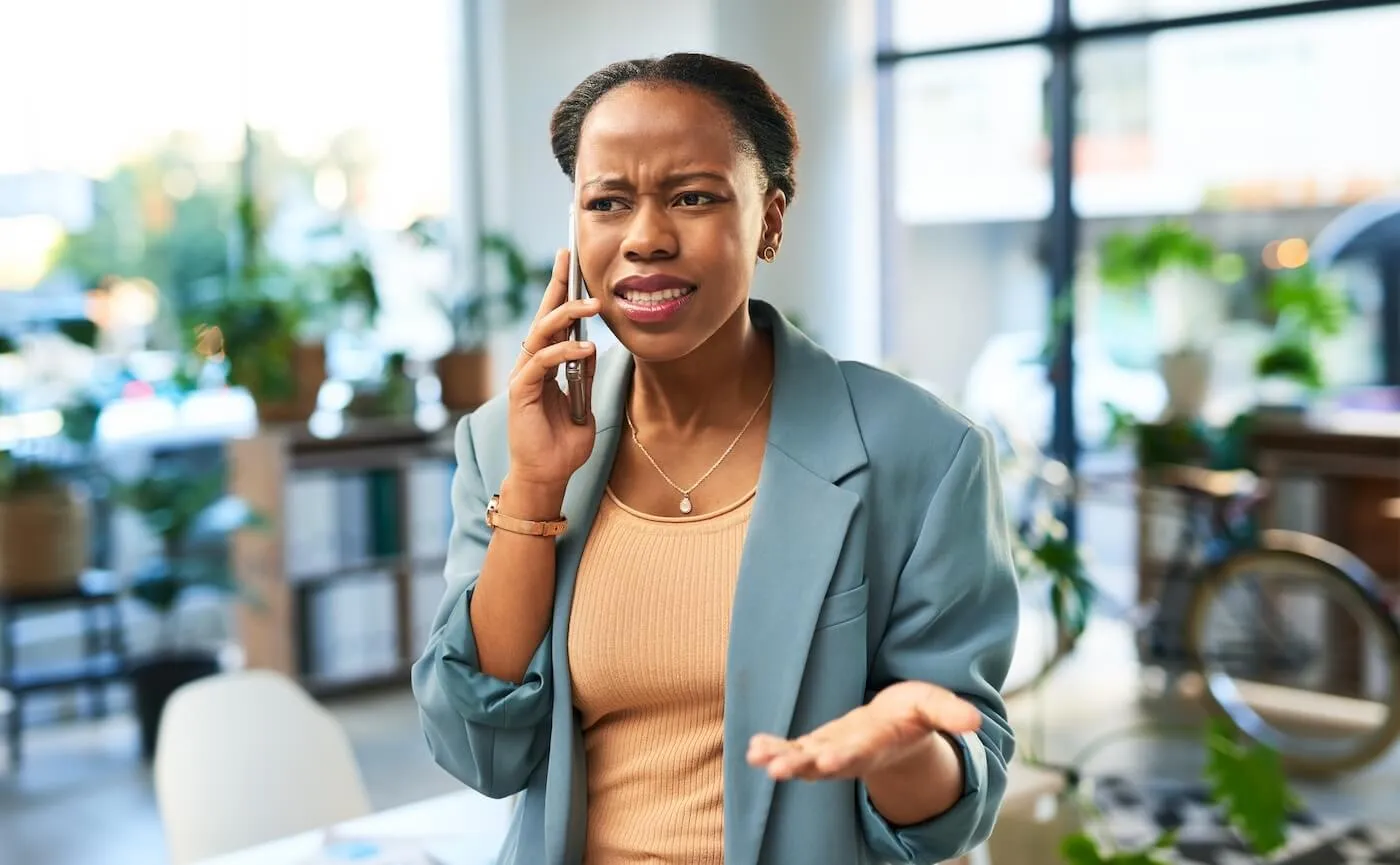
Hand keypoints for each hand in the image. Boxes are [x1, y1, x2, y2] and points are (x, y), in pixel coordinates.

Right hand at [506, 248, 602, 489]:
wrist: (548, 475)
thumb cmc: (564, 443)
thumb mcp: (584, 402)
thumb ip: (584, 375)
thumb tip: (591, 346)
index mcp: (545, 364)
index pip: (552, 320)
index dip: (560, 290)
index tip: (570, 261)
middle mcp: (530, 364)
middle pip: (542, 316)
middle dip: (557, 286)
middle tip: (571, 260)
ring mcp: (523, 376)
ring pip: (540, 333)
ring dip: (567, 316)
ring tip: (593, 305)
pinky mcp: (520, 392)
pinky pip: (541, 363)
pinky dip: (563, 352)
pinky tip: (583, 348)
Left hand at [746, 681, 979, 782]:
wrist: (899, 727)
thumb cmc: (915, 714)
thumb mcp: (935, 707)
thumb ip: (950, 714)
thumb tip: (975, 721)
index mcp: (880, 742)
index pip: (861, 751)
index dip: (845, 756)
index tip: (827, 762)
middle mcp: (852, 752)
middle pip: (825, 763)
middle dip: (801, 767)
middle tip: (778, 770)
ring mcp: (832, 751)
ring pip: (804, 761)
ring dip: (780, 760)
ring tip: (757, 758)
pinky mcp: (818, 745)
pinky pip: (794, 750)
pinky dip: (774, 749)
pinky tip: (753, 749)